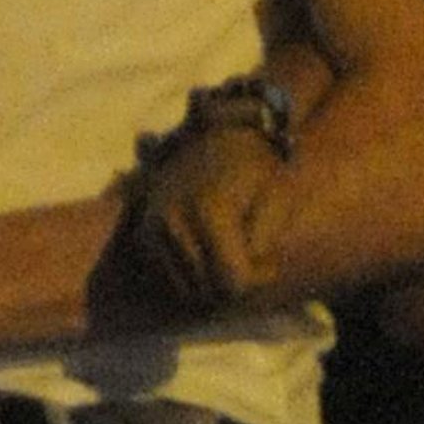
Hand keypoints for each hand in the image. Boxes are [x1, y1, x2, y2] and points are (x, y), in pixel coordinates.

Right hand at [117, 125, 288, 311]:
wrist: (220, 131)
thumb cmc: (259, 167)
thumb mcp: (279, 198)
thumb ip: (264, 245)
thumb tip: (241, 285)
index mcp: (209, 210)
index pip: (233, 282)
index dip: (259, 279)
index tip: (271, 259)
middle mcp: (172, 220)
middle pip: (209, 292)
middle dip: (238, 282)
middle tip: (256, 256)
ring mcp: (153, 227)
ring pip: (189, 290)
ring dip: (215, 280)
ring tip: (235, 250)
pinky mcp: (144, 233)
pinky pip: (172, 278)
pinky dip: (195, 273)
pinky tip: (212, 248)